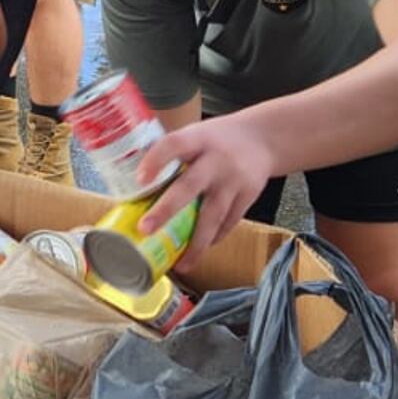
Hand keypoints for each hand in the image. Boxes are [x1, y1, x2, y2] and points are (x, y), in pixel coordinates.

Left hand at [138, 113, 275, 257]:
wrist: (263, 138)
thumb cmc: (217, 140)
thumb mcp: (195, 133)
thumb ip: (172, 155)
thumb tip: (134, 183)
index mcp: (198, 139)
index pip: (174, 145)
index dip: (156, 160)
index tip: (140, 179)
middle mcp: (216, 160)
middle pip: (190, 186)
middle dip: (166, 210)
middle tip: (146, 229)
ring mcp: (234, 180)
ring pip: (213, 215)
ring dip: (196, 243)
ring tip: (181, 265)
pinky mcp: (248, 196)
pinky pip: (229, 223)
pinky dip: (214, 238)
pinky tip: (201, 250)